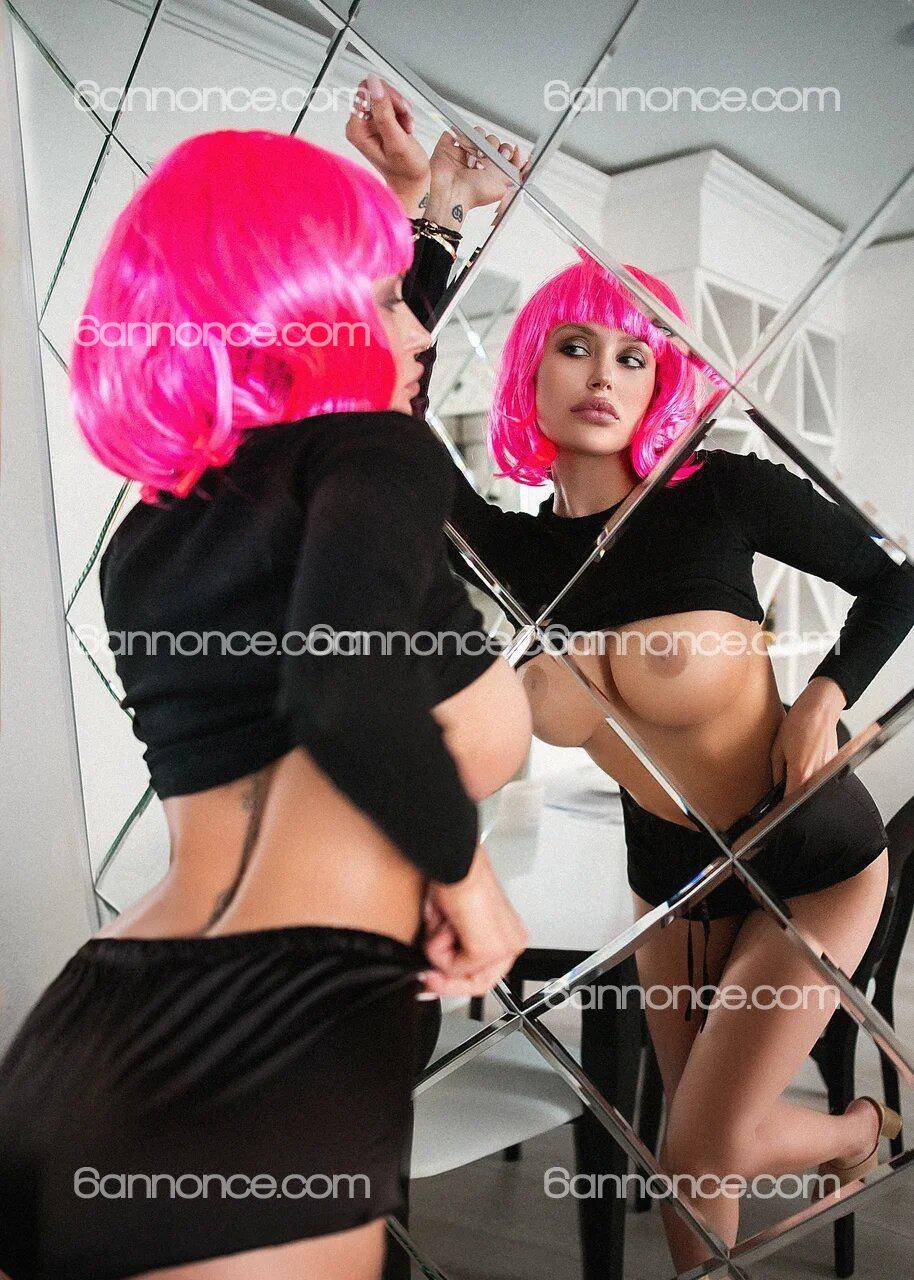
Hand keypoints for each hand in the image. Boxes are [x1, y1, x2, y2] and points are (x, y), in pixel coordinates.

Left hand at [345, 73, 429, 214]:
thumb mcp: (397, 140)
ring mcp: (368, 123)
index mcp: (357, 129)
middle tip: (404, 121)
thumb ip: (384, 112)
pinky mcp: (377, 122)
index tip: (398, 111)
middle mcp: (359, 124)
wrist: (411, 182)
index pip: (366, 91)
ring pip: (385, 97)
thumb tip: (374, 84)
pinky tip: (405, 128)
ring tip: (405, 128)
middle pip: (375, 91)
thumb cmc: (405, 170)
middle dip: (395, 104)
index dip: (386, 97)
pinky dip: (401, 113)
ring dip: (401, 110)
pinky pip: (390, 104)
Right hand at [417, 845, 527, 997]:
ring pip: (463, 976)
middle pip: (478, 984)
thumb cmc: (455, 879)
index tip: (432, 980)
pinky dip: (438, 948)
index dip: (454, 983)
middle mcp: (512, 943)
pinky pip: (454, 968)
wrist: (456, 864)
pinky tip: (445, 923)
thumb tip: (434, 974)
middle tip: (427, 976)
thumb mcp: (451, 924)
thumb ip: (450, 952)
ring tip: (442, 925)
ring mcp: (503, 948)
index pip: (485, 975)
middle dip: (445, 981)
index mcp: (508, 935)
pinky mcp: (488, 950)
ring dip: (440, 954)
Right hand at [428, 126, 521, 215]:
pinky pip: (457, 130)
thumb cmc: (474, 194)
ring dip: (477, 141)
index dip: (505, 149)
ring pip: (476, 133)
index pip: (503, 150)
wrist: (452, 195)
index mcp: (492, 169)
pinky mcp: (449, 146)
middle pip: (491, 139)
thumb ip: (515, 170)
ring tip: (472, 155)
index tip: (504, 155)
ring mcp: (463, 152)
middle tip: (485, 158)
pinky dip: (460, 134)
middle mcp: (479, 160)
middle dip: (491, 145)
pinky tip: (462, 146)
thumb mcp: (504, 185)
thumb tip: (520, 154)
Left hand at [769, 676, 845, 795]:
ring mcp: (828, 770)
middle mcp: (817, 774)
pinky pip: (821, 777)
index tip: (777, 806)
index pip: (792, 800)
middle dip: (794, 795)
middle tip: (784, 789)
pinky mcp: (834, 765)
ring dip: (804, 784)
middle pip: (804, 795)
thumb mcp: (778, 748)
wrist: (820, 709)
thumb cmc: (798, 724)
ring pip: (813, 787)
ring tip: (796, 768)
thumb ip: (777, 772)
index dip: (783, 805)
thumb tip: (777, 787)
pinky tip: (807, 762)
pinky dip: (813, 774)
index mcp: (801, 771)